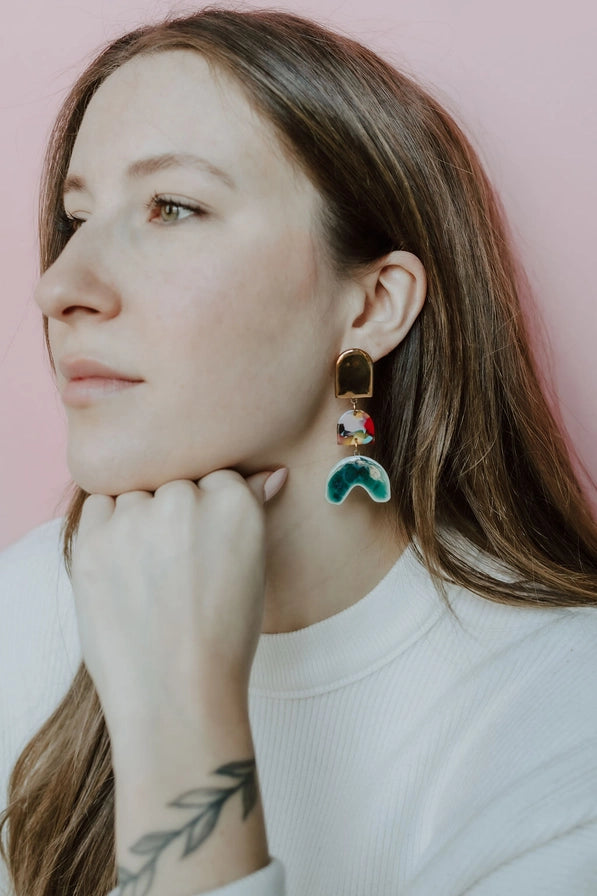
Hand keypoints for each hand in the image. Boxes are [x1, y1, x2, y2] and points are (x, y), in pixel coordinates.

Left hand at [70, 467, 287, 747]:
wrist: (176, 696)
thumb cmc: (222, 639)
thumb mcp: (253, 569)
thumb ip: (251, 510)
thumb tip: (270, 473)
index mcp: (236, 502)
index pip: (216, 478)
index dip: (208, 517)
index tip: (204, 552)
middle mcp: (185, 499)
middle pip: (174, 483)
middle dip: (173, 515)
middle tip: (175, 568)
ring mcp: (136, 518)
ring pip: (135, 494)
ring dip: (138, 520)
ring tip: (148, 576)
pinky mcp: (93, 539)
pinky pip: (99, 508)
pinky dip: (107, 530)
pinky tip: (122, 572)